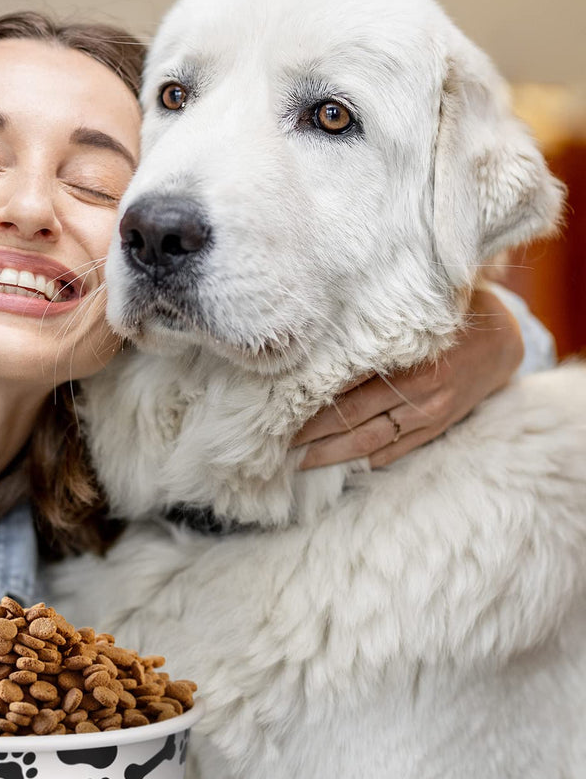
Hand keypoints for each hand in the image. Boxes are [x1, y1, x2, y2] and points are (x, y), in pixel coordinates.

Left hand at [294, 287, 523, 468]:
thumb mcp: (415, 312)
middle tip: (274, 442)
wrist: (503, 339)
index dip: (309, 400)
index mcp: (407, 357)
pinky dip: (364, 460)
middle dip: (309, 433)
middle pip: (350, 418)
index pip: (346, 384)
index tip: (277, 409)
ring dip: (330, 454)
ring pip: (368, 441)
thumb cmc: (448, 316)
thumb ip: (374, 323)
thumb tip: (320, 334)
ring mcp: (428, 414)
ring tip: (296, 461)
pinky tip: (338, 467)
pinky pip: (395, 451)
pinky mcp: (436, 428)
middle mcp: (418, 390)